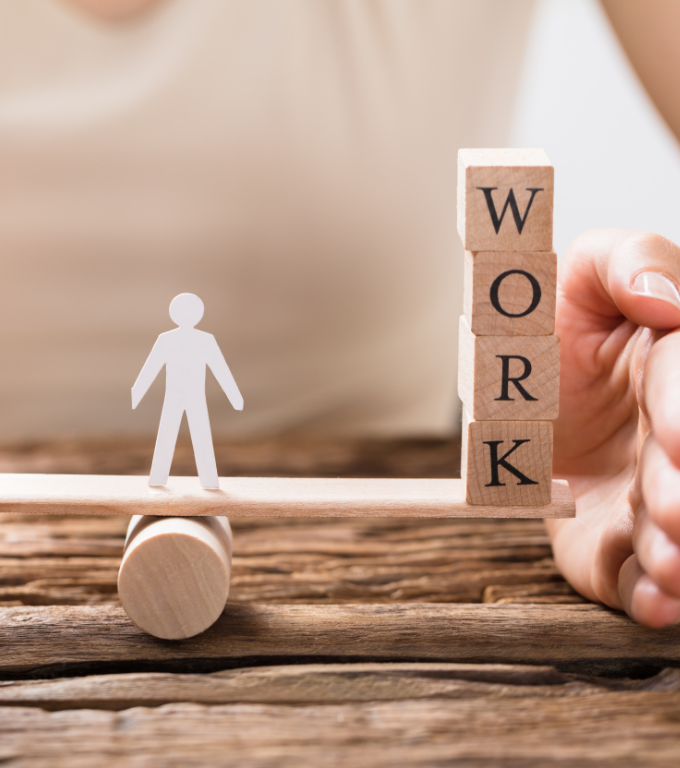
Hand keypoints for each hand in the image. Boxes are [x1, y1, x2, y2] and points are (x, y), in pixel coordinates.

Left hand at [548, 230, 679, 627]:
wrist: (515, 399)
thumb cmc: (552, 333)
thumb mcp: (579, 275)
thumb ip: (627, 263)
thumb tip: (667, 296)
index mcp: (672, 368)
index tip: (673, 435)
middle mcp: (671, 440)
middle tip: (669, 506)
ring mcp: (652, 500)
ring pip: (679, 533)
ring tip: (668, 563)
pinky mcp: (619, 547)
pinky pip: (642, 580)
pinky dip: (656, 597)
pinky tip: (658, 602)